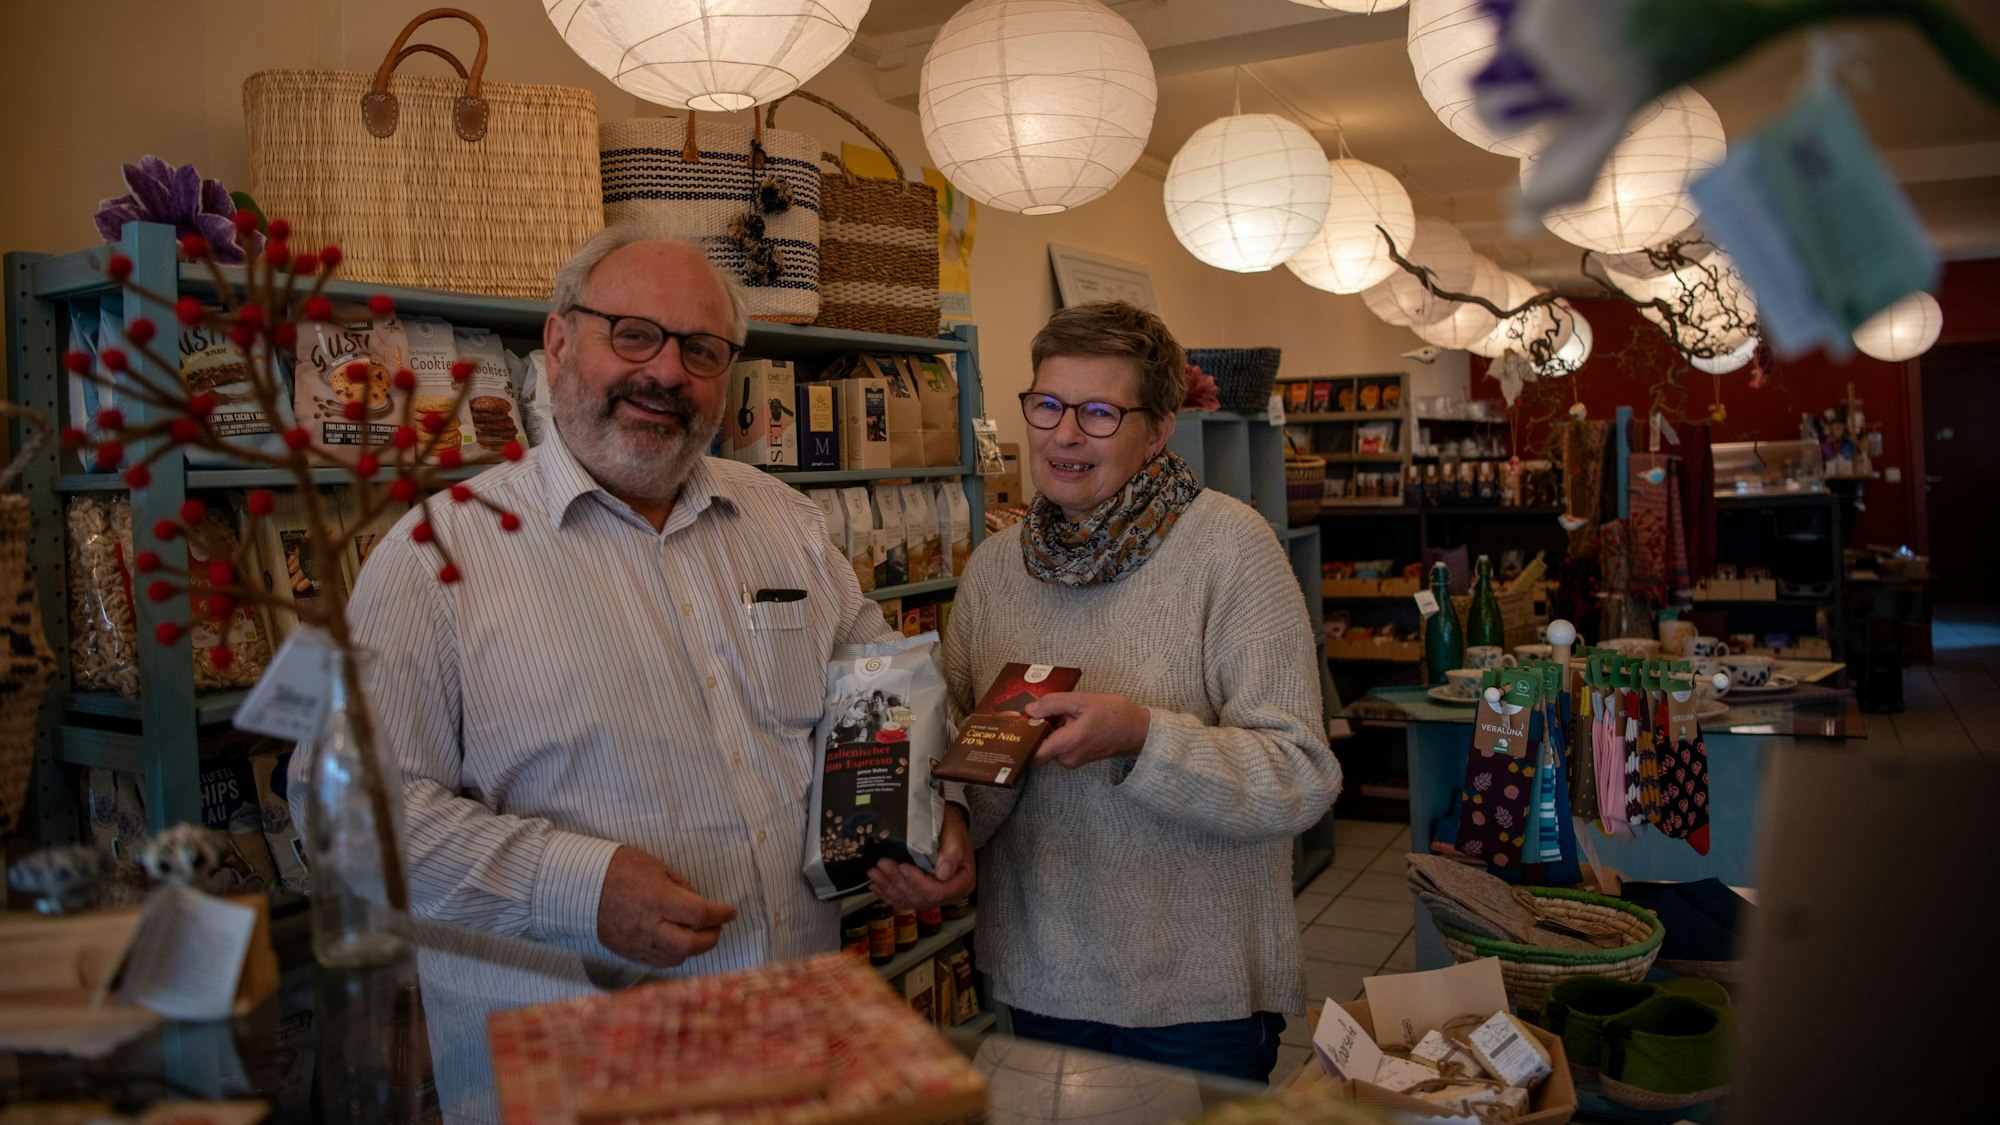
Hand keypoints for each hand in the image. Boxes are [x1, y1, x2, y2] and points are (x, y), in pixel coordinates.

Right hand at [596, 846, 736, 967]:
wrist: (578, 885)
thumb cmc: (617, 868)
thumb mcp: (656, 867)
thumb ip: (680, 887)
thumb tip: (698, 903)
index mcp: (658, 899)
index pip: (700, 914)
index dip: (721, 914)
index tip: (730, 911)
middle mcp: (649, 926)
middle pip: (691, 945)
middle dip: (711, 938)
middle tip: (716, 926)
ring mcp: (637, 942)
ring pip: (676, 958)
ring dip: (692, 948)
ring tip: (696, 934)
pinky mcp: (627, 952)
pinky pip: (657, 962)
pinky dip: (673, 955)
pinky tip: (675, 942)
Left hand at [869, 805, 974, 909]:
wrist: (946, 826)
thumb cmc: (951, 829)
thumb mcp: (956, 835)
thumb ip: (952, 853)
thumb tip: (942, 874)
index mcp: (962, 883)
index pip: (938, 892)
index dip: (919, 882)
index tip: (904, 867)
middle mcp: (948, 894)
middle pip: (920, 897)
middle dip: (899, 882)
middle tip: (882, 864)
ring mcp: (933, 896)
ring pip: (908, 900)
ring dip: (889, 888)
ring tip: (874, 873)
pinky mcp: (920, 893)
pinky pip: (903, 899)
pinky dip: (887, 893)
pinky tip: (876, 885)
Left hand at [1027, 691, 1150, 769]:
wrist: (1137, 730)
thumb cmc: (1114, 713)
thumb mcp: (1083, 700)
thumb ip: (1053, 703)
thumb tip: (1029, 710)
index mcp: (1069, 743)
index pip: (1033, 754)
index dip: (1020, 743)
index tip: (1013, 727)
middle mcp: (1068, 757)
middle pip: (1038, 748)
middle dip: (1032, 731)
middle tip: (1027, 711)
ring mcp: (1072, 760)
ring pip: (1048, 747)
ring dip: (1046, 731)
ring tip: (1049, 711)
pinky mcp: (1076, 758)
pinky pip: (1057, 747)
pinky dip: (1055, 734)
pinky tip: (1062, 718)